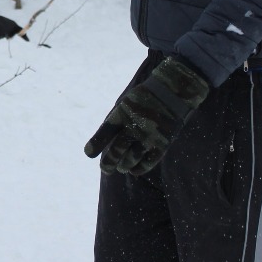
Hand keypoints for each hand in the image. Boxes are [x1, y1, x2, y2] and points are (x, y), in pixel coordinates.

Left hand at [84, 57, 208, 174]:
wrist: (172, 91)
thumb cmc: (144, 98)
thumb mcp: (125, 103)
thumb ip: (116, 120)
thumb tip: (105, 142)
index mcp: (122, 114)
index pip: (104, 132)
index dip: (95, 144)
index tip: (88, 154)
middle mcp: (133, 127)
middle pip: (116, 151)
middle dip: (108, 163)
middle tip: (105, 169)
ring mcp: (148, 137)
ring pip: (130, 159)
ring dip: (123, 166)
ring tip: (121, 168)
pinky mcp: (161, 144)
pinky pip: (147, 162)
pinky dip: (139, 168)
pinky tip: (134, 170)